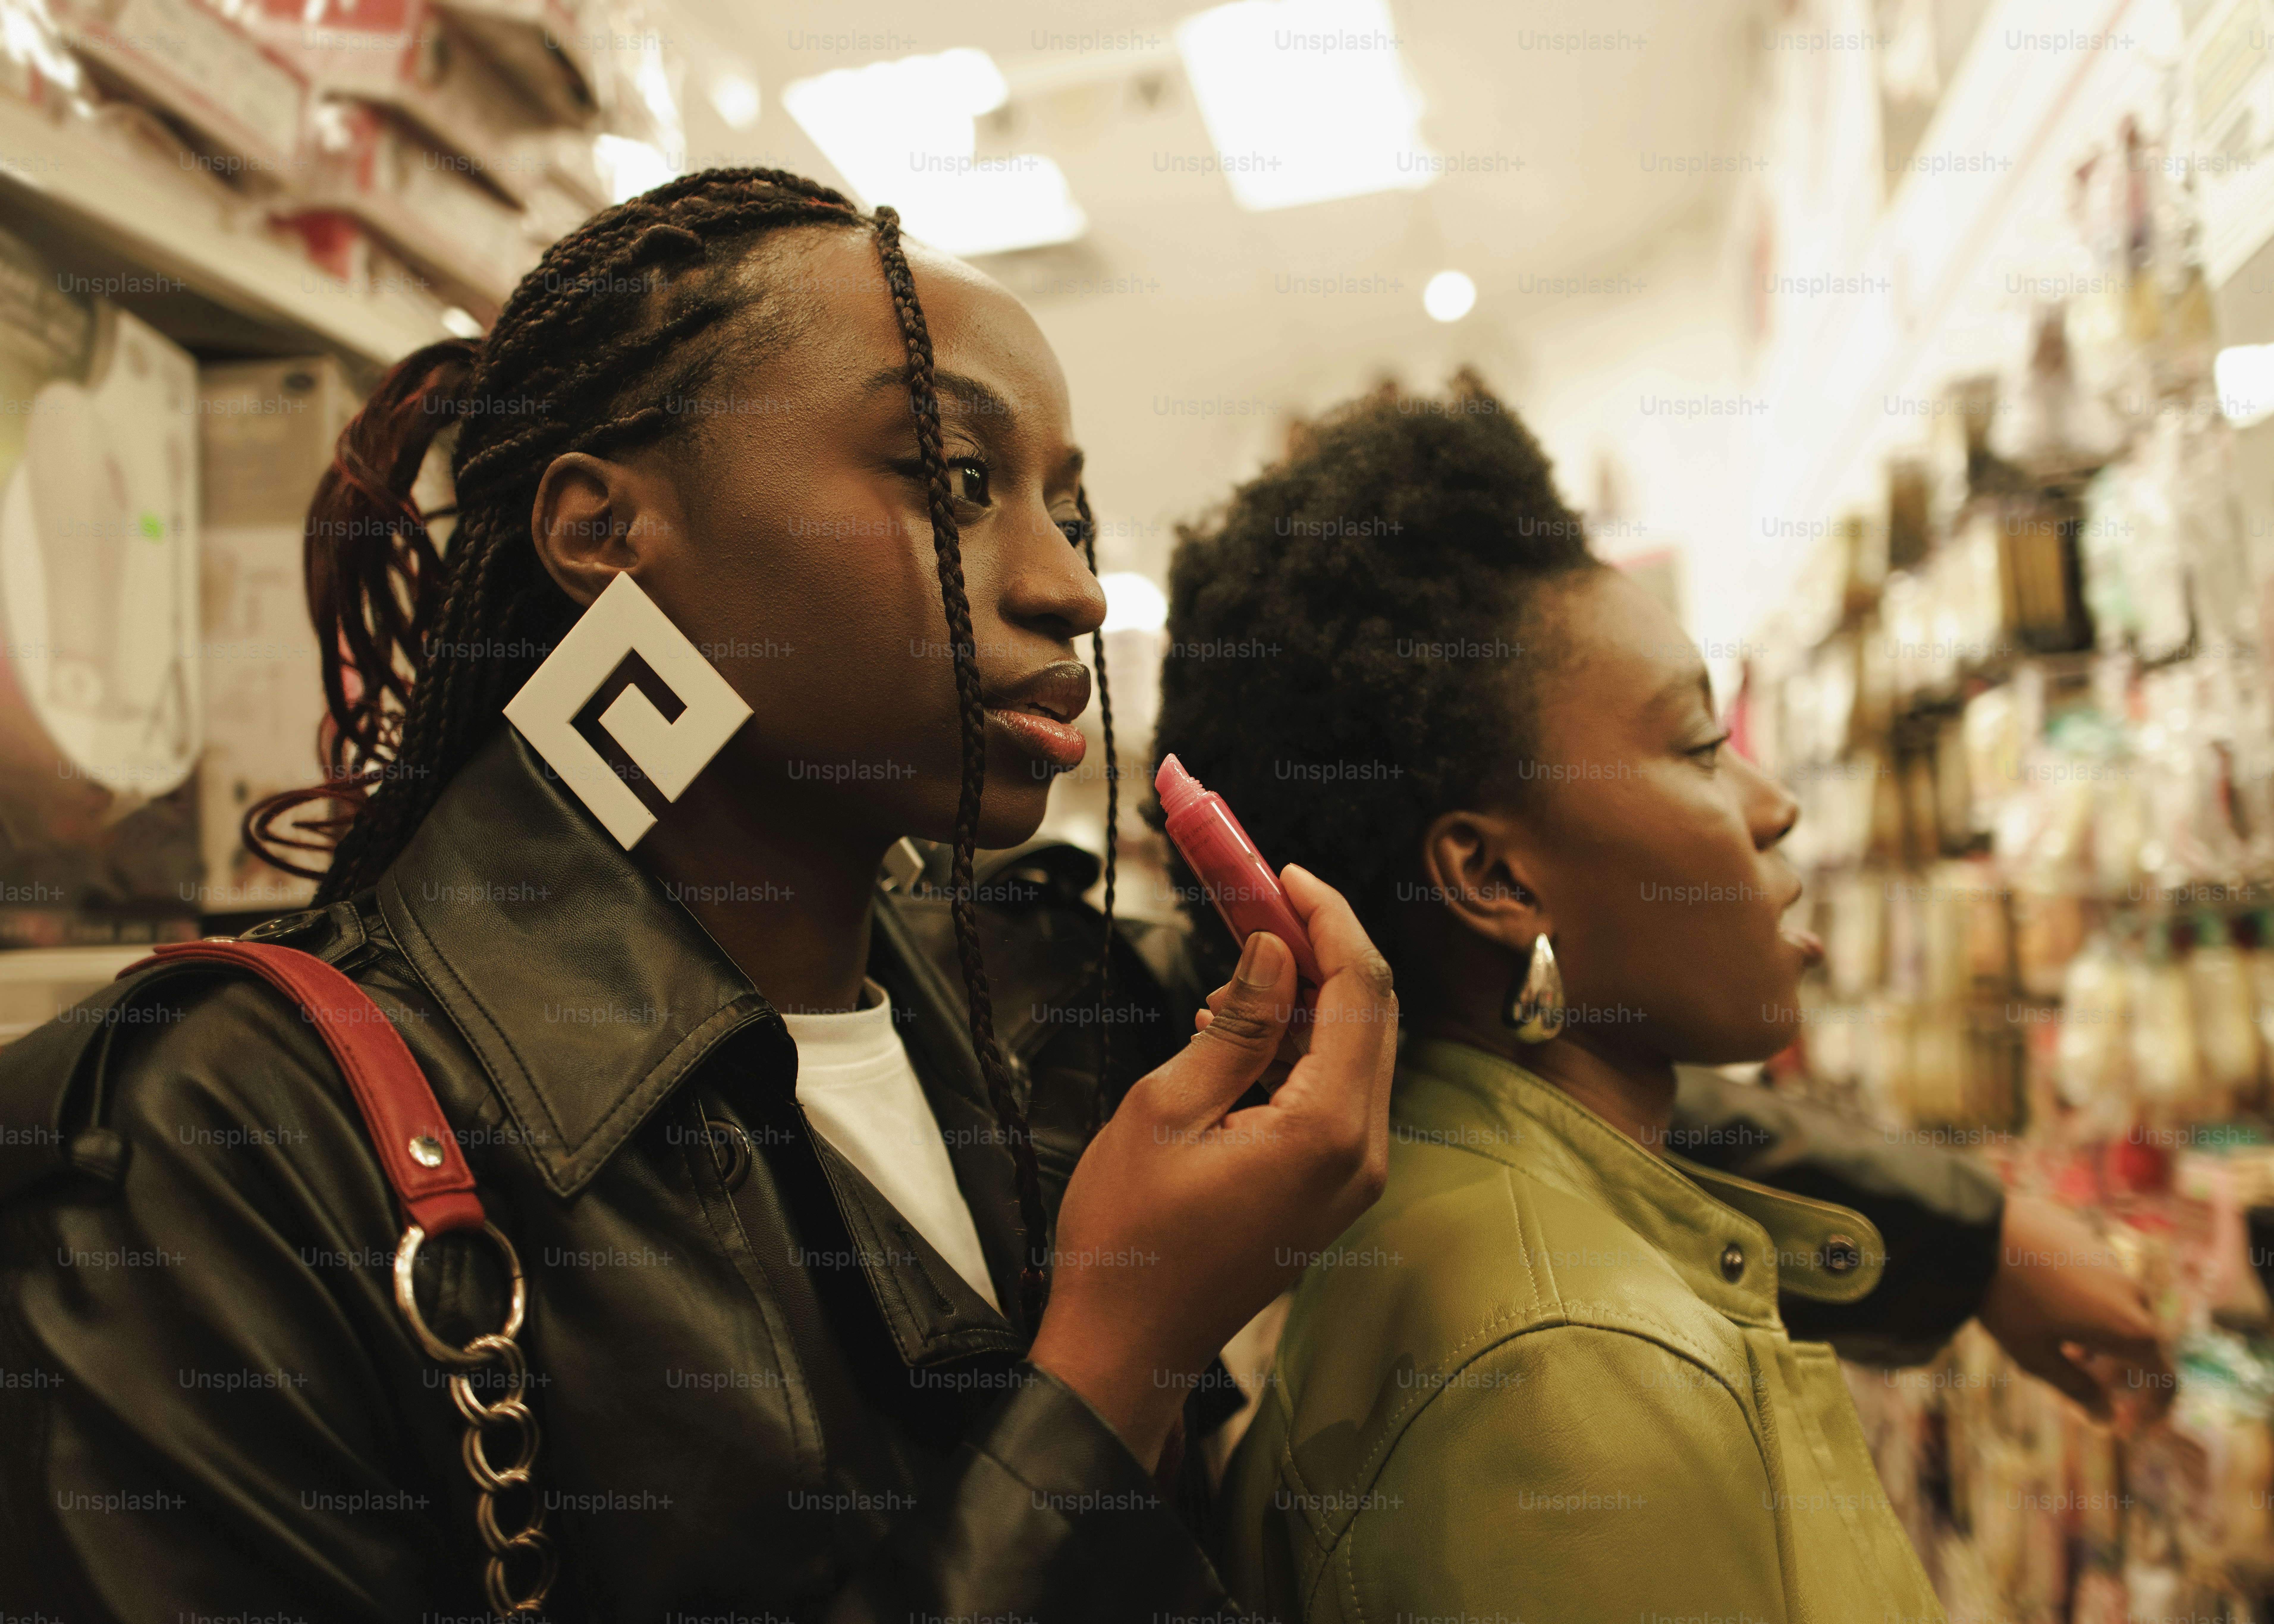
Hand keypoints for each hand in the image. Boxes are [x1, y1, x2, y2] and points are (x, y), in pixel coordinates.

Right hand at [1027, 865, 1397, 1467]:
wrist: (1126, 1344)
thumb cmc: (1130, 1241)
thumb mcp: (1166, 1108)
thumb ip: (1236, 1025)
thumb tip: (1275, 954)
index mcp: (1326, 1132)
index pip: (1360, 989)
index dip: (1327, 917)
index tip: (1285, 874)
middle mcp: (1359, 1155)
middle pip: (1371, 1014)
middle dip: (1322, 944)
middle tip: (1264, 896)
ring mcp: (1350, 1178)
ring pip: (1354, 1051)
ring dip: (1309, 993)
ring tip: (1244, 951)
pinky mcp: (1327, 1189)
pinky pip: (1333, 1093)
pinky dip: (1298, 1045)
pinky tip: (1238, 1025)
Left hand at [1976, 1194, 2170, 1424]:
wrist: (1979, 1230)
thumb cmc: (2008, 1300)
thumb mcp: (2037, 1357)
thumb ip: (2077, 1389)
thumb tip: (2106, 1418)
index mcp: (2131, 1329)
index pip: (2165, 1379)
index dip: (2153, 1409)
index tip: (2127, 1426)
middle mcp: (2134, 1295)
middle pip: (2141, 1348)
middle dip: (2116, 1375)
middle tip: (2079, 1387)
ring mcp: (2115, 1264)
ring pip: (2120, 1315)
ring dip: (2100, 1341)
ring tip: (2058, 1347)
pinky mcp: (2091, 1243)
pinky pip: (2103, 1287)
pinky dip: (2089, 1309)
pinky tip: (2050, 1309)